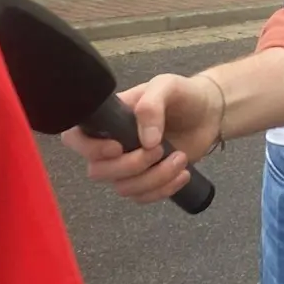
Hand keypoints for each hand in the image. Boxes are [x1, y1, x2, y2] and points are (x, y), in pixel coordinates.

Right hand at [60, 73, 223, 204]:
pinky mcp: (147, 180)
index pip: (75, 139)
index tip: (118, 147)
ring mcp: (128, 165)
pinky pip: (143, 197)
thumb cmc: (182, 94)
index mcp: (108, 120)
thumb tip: (145, 141)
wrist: (209, 113)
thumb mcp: (167, 86)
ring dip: (154, 179)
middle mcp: (111, 145)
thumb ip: (151, 105)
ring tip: (181, 158)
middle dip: (131, 166)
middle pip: (98, 171)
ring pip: (123, 188)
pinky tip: (183, 174)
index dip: (89, 149)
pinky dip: (164, 190)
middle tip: (160, 149)